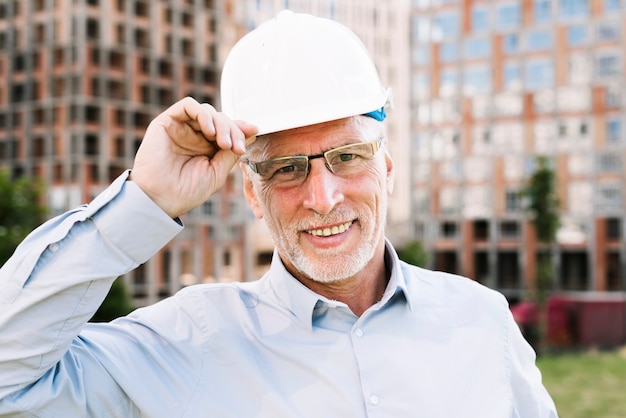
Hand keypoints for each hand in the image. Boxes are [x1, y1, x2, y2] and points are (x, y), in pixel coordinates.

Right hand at [129, 97, 257, 217]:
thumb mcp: (218, 172)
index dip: (241, 129)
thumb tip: (252, 131)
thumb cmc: (187, 191)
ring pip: (207, 111)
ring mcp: (182, 127)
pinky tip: (209, 131)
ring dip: (221, 123)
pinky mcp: (167, 121)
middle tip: (235, 147)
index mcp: (208, 148)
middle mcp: (195, 135)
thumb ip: (232, 152)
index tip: (254, 132)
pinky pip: (188, 106)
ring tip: (223, 143)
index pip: (229, 130)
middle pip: (221, 119)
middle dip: (233, 130)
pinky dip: (203, 114)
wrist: (160, 199)